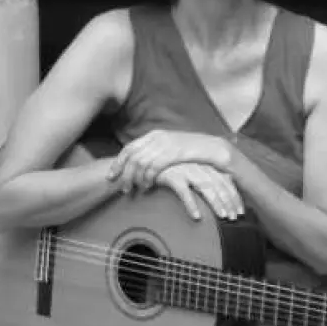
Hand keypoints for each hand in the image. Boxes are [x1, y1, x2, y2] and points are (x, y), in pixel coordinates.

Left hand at [108, 130, 232, 192]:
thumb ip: (157, 151)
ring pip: (140, 162)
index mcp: (155, 134)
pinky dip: (148, 177)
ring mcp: (166, 144)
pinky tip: (148, 186)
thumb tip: (141, 161)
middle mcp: (158, 137)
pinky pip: (154, 166)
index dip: (118, 162)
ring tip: (134, 190)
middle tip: (123, 188)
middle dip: (124, 173)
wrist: (215, 148)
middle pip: (132, 156)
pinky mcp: (175, 152)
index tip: (111, 176)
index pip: (129, 148)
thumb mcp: (172, 148)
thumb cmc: (194, 151)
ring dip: (135, 178)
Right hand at [154, 163, 243, 220]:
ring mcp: (187, 170)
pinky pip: (184, 192)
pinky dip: (191, 204)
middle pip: (219, 185)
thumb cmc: (174, 167)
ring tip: (223, 216)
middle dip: (229, 202)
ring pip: (206, 187)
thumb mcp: (194, 169)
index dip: (235, 196)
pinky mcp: (172, 176)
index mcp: (206, 165)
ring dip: (216, 203)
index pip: (226, 181)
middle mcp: (199, 166)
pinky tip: (197, 216)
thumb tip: (227, 185)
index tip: (240, 211)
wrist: (149, 159)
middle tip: (234, 218)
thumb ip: (209, 176)